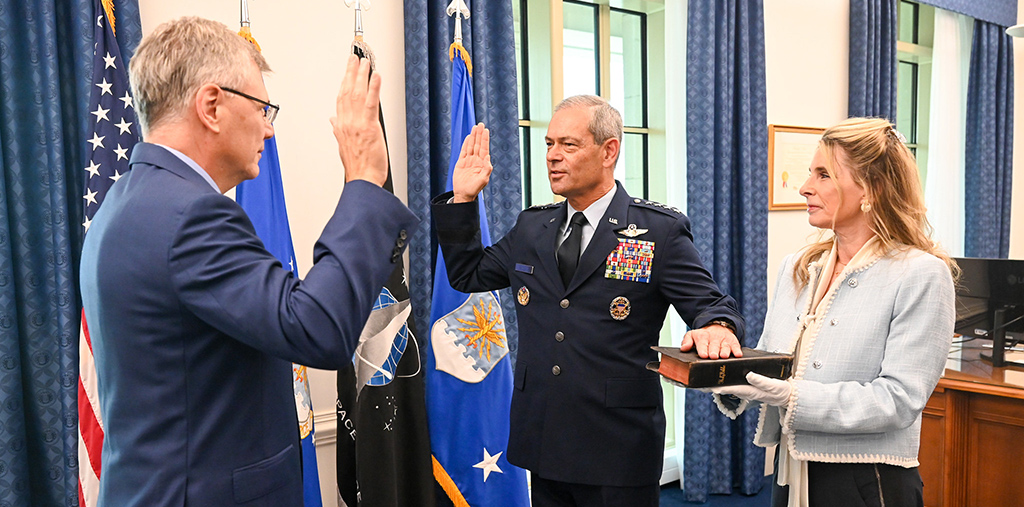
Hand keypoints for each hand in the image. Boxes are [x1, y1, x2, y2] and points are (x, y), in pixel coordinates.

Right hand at [331, 54, 387, 186]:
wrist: (362, 180)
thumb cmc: (358, 166)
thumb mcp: (343, 145)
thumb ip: (339, 129)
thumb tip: (333, 120)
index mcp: (341, 126)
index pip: (341, 98)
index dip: (344, 81)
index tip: (347, 70)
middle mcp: (347, 122)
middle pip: (347, 91)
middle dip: (351, 72)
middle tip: (356, 57)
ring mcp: (357, 124)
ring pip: (358, 94)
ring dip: (362, 75)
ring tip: (366, 62)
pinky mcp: (369, 127)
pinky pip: (371, 103)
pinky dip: (373, 88)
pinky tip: (376, 76)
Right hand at [452, 124, 491, 202]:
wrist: (463, 194)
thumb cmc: (474, 189)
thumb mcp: (483, 180)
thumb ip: (487, 169)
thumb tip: (488, 157)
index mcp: (482, 163)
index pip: (484, 148)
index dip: (485, 139)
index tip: (485, 130)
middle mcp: (476, 160)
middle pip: (478, 144)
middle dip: (479, 135)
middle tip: (481, 124)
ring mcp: (469, 161)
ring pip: (471, 146)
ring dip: (473, 137)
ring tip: (475, 127)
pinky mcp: (461, 163)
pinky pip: (464, 151)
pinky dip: (466, 144)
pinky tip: (468, 137)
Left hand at [681, 323, 741, 358]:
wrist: (717, 327)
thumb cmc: (704, 336)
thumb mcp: (693, 335)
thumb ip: (687, 341)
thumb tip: (683, 348)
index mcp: (703, 337)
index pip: (702, 343)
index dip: (703, 349)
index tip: (703, 355)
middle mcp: (714, 338)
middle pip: (714, 345)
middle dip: (714, 351)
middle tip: (713, 356)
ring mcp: (724, 340)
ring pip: (725, 346)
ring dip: (725, 351)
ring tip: (724, 356)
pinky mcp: (733, 341)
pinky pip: (736, 345)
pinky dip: (737, 350)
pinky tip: (737, 354)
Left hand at [710, 372, 791, 406]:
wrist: (787, 395)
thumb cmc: (780, 391)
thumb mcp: (772, 385)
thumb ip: (760, 381)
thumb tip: (748, 375)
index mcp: (750, 391)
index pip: (730, 389)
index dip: (718, 387)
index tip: (708, 385)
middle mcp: (746, 391)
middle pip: (726, 388)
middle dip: (714, 385)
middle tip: (700, 383)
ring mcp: (747, 388)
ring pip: (729, 385)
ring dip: (719, 382)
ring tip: (705, 378)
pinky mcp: (750, 385)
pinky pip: (735, 382)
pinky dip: (727, 379)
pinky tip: (721, 375)